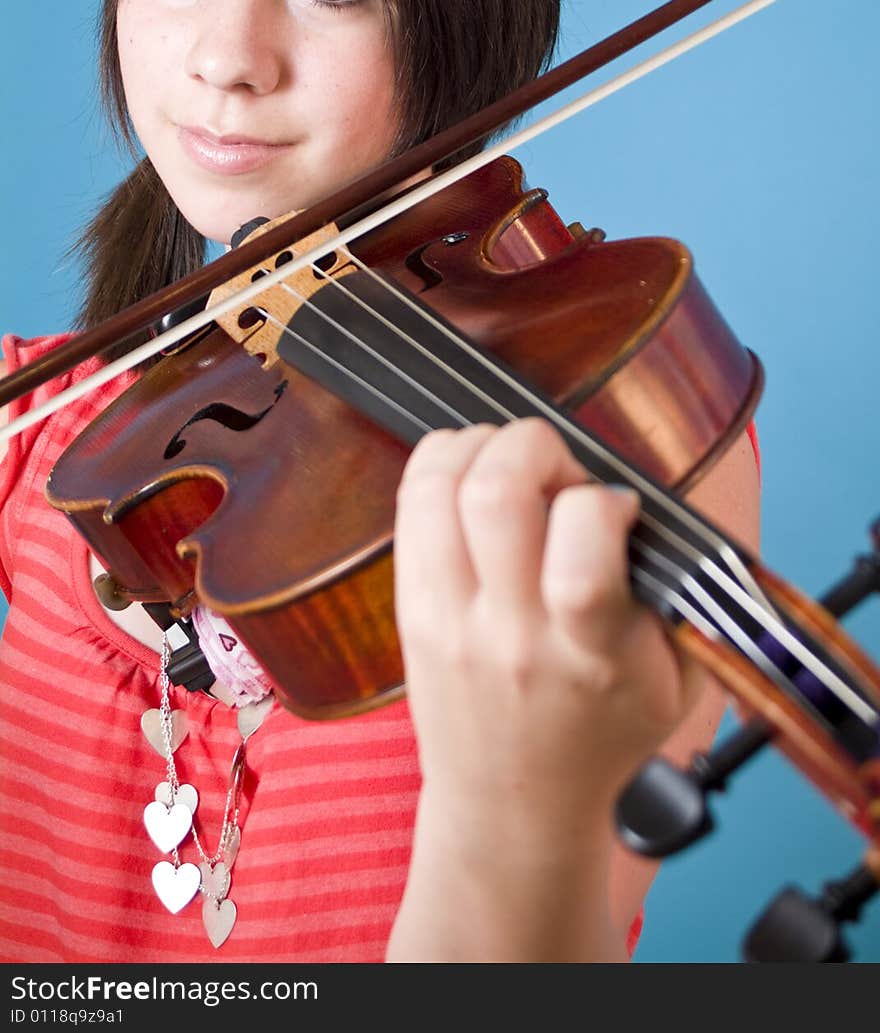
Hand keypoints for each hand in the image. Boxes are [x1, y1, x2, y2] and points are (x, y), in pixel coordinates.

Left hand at [394, 418, 704, 848]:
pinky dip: (444, 463)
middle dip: (534, 446)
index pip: (581, 561)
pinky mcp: (410, 607)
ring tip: (514, 465)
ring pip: (441, 486)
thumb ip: (683, 593)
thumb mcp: (676, 679)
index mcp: (590, 654)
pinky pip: (411, 502)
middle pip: (496, 495)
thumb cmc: (603, 735)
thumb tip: (651, 499)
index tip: (616, 507)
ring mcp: (450, 619)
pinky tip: (475, 474)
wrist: (515, 803)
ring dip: (484, 445)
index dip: (604, 501)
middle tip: (558, 472)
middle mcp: (510, 634)